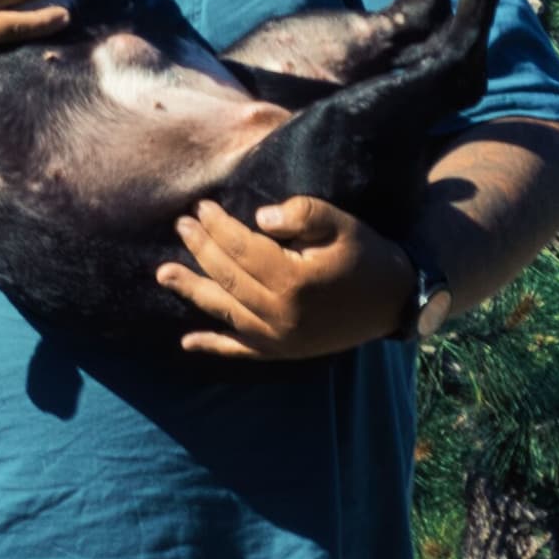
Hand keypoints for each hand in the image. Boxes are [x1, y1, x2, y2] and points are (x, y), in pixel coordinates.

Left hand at [161, 196, 413, 361]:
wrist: (395, 301)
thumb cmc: (367, 256)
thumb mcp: (341, 224)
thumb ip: (302, 213)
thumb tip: (259, 218)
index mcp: (292, 279)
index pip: (240, 248)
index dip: (217, 226)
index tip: (201, 207)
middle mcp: (279, 313)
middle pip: (227, 276)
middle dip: (201, 249)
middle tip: (181, 226)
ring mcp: (278, 337)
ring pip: (225, 311)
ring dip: (192, 290)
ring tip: (163, 273)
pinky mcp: (282, 351)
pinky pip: (240, 349)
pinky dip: (213, 345)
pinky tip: (188, 341)